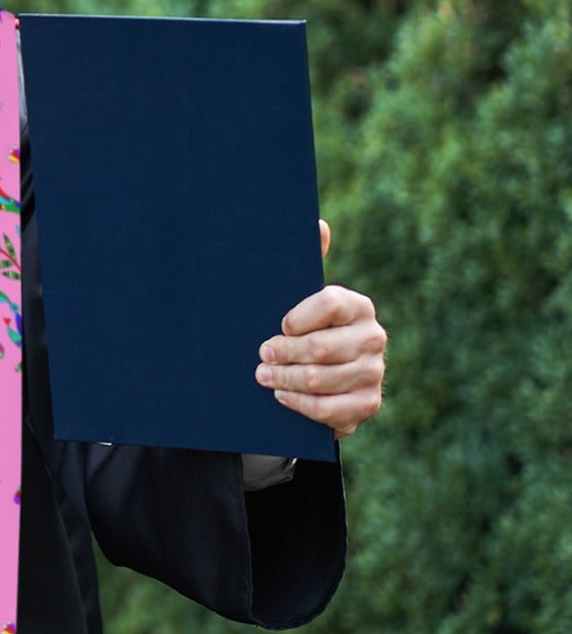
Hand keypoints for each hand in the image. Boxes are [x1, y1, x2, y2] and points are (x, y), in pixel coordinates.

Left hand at [255, 220, 385, 437]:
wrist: (322, 378)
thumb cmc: (304, 330)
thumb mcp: (300, 298)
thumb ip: (308, 262)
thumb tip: (318, 224)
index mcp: (358, 306)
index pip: (328, 303)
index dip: (297, 317)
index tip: (278, 325)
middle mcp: (373, 337)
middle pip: (320, 347)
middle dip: (282, 353)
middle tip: (261, 355)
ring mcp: (374, 372)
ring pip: (320, 379)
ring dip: (284, 379)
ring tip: (263, 376)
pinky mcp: (367, 404)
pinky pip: (328, 409)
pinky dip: (299, 404)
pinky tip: (282, 396)